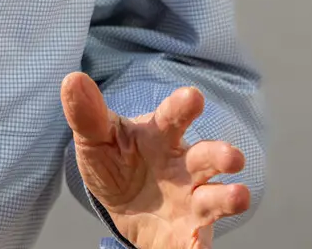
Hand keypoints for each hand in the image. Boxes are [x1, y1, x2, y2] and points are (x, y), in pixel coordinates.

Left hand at [62, 73, 249, 248]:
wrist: (125, 206)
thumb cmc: (117, 161)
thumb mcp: (96, 139)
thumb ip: (88, 115)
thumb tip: (72, 80)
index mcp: (161, 136)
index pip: (173, 118)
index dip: (183, 107)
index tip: (192, 97)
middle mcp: (184, 166)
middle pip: (206, 158)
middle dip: (220, 155)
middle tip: (232, 156)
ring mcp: (192, 200)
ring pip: (215, 198)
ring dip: (228, 197)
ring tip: (239, 196)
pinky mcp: (191, 232)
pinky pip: (199, 242)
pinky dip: (201, 247)